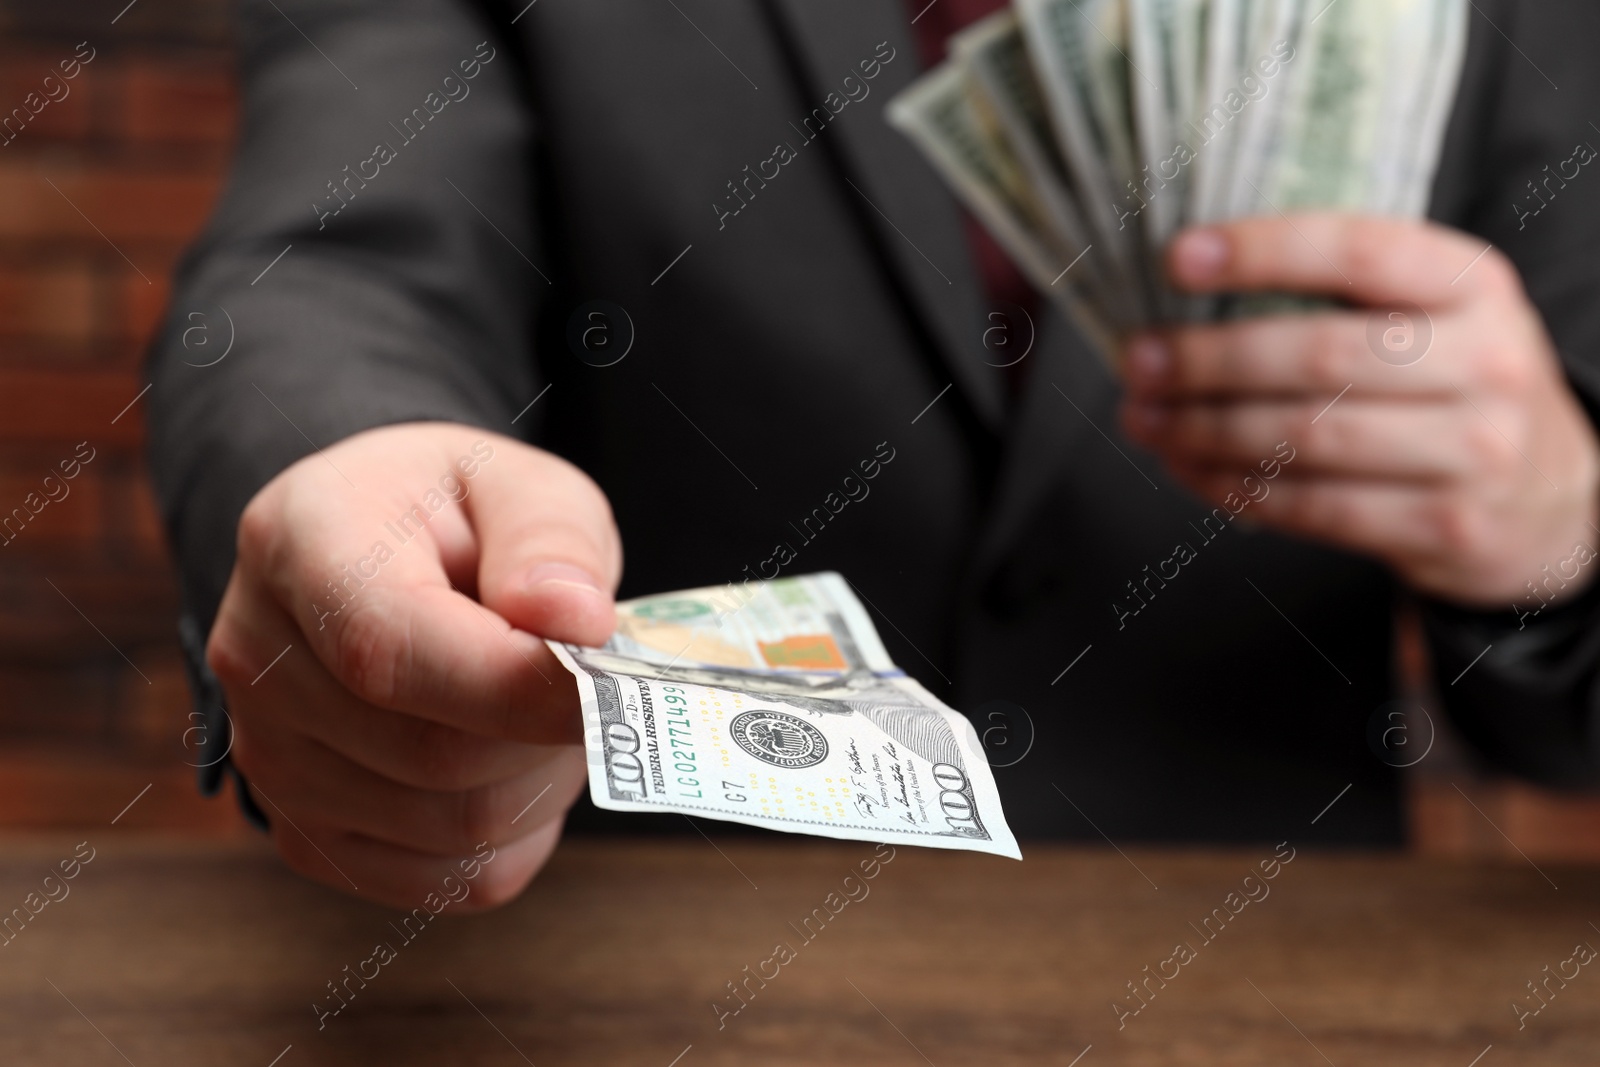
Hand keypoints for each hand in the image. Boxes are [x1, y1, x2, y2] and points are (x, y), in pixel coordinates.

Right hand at [205, 422, 620, 909]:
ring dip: (542, 780)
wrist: (392, 554)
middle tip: (588, 677)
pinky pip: (456, 878)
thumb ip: (551, 539)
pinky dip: (522, 831)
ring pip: (455, 828)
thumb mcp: (522, 484)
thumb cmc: (464, 516)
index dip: (514, 685)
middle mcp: (256, 657)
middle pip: (433, 754)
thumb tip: (576, 622)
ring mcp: (270, 758)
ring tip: (545, 707)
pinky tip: (516, 759)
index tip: (611, 682)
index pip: (389, 650)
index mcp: (299, 540)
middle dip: (546, 729)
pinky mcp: (309, 835)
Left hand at [1119, 214, 1599, 609]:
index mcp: (1474, 284)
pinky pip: (1314, 508)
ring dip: (1204, 430)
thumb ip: (1344, 296)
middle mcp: (1486, 361)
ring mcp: (1474, 451)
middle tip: (1138, 360)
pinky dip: (1235, 488)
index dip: (1260, 251)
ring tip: (1144, 418)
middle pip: (1317, 355)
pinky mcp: (1446, 527)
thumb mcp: (1435, 316)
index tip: (1177, 259)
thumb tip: (1192, 285)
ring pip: (1305, 438)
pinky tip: (1188, 468)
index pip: (1357, 250)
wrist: (1552, 498)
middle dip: (1208, 360)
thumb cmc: (1457, 387)